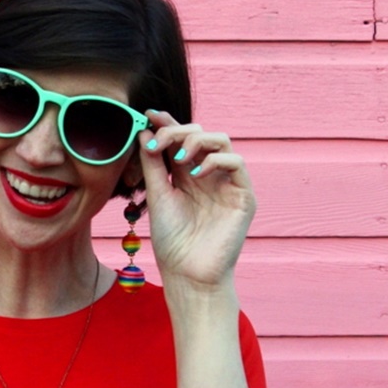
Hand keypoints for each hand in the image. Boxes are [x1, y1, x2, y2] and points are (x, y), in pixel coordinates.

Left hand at [138, 113, 256, 289]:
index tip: (149, 114)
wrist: (187, 273)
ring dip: (197, 141)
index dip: (168, 123)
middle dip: (178, 131)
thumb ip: (152, 164)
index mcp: (187, 174)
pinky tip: (196, 174)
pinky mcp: (243, 195)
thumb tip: (144, 131)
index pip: (181, 139)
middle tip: (160, 141)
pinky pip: (236, 163)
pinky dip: (216, 160)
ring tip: (179, 158)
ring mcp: (227, 183)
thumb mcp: (157, 195)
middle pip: (201, 133)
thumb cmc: (172, 240)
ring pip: (221, 140)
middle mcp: (208, 174)